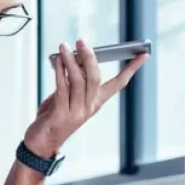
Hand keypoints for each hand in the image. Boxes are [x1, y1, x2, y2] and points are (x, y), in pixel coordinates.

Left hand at [24, 39, 148, 157]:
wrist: (42, 143)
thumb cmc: (54, 117)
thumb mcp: (67, 96)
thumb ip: (72, 80)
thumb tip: (74, 57)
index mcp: (96, 103)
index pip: (119, 84)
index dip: (131, 69)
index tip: (143, 55)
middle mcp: (89, 107)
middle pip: (95, 78)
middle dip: (90, 57)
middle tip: (82, 41)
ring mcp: (77, 112)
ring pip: (78, 81)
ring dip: (71, 61)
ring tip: (64, 46)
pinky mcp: (62, 114)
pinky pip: (62, 88)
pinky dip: (59, 72)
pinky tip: (57, 60)